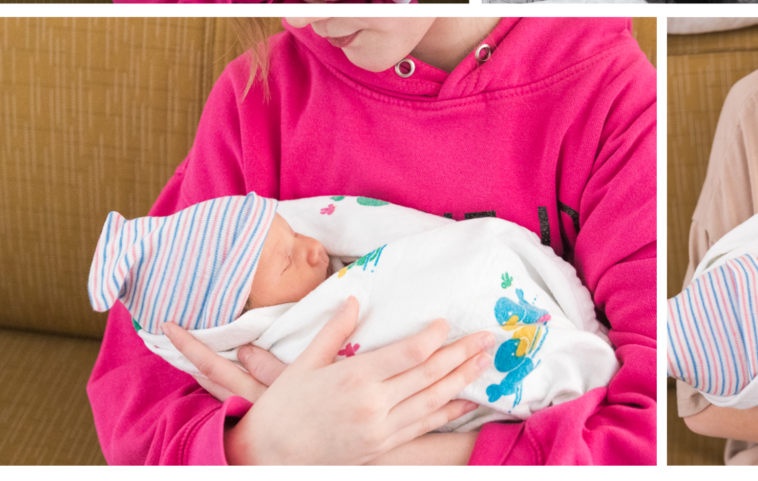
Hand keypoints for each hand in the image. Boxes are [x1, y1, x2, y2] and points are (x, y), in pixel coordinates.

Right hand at [163, 298, 493, 464]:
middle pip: (429, 374)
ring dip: (463, 380)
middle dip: (462, 353)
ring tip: (486, 362)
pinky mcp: (384, 448)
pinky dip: (448, 411)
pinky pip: (424, 426)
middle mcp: (374, 405)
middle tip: (488, 337)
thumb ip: (334, 331)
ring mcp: (381, 429)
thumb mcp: (305, 363)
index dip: (434, 336)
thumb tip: (355, 299)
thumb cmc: (284, 407)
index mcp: (355, 378)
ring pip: (433, 401)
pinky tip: (465, 399)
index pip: (409, 353)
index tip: (447, 322)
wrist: (269, 458)